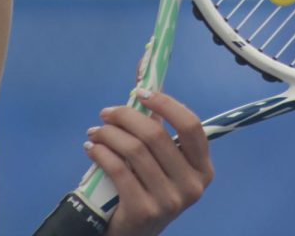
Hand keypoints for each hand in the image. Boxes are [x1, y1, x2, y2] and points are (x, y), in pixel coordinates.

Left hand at [86, 90, 213, 235]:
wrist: (136, 234)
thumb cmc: (149, 188)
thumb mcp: (162, 162)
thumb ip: (157, 126)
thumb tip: (143, 74)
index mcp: (203, 168)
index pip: (191, 126)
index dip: (166, 104)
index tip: (140, 94)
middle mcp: (192, 185)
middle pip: (156, 135)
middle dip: (126, 116)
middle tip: (106, 113)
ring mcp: (170, 201)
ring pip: (134, 150)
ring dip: (109, 134)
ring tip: (95, 132)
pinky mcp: (144, 211)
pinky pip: (118, 170)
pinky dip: (100, 153)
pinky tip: (92, 149)